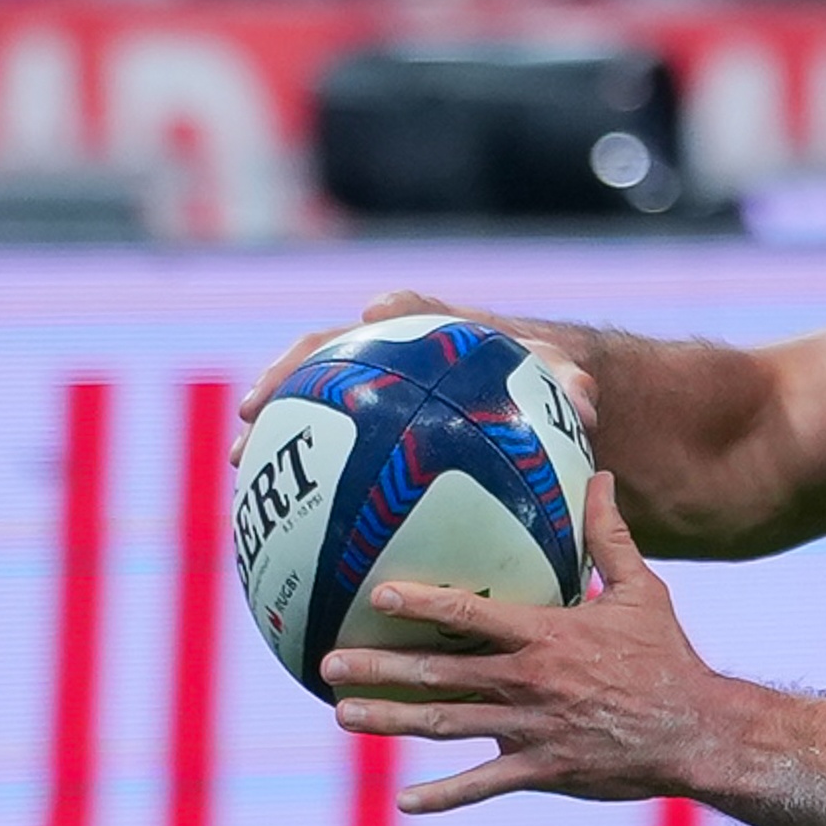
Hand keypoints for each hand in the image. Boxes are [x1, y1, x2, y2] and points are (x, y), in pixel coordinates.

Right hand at [235, 290, 597, 448]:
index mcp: (435, 334)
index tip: (379, 314)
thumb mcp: (557, 388)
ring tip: (240, 458)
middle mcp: (387, 355)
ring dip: (272, 427)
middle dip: (290, 374)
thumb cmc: (536, 393)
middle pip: (327, 352)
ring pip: (309, 401)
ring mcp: (367, 390)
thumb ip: (567, 389)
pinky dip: (300, 477)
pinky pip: (324, 451)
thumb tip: (585, 401)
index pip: (413, 312)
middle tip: (258, 404)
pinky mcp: (361, 429)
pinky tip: (274, 515)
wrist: (521, 409)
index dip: (398, 311)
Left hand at [325, 476, 733, 814]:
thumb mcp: (644, 592)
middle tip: (328, 663)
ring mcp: (533, 730)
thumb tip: (599, 476)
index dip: (421, 602)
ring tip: (344, 715)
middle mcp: (530, 683)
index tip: (376, 595)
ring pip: (448, 726)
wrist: (700, 731)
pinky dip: (444, 796)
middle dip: (380, 668)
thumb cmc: (669, 658)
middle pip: (440, 674)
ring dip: (391, 722)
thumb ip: (610, 538)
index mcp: (548, 637)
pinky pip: (484, 785)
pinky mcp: (545, 769)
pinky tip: (405, 801)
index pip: (472, 615)